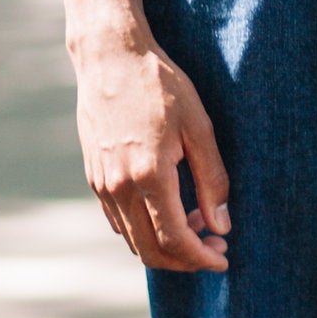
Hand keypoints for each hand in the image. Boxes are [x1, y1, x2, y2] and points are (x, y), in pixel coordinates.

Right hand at [75, 27, 229, 271]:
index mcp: (149, 176)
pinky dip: (145, 230)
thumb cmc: (159, 85)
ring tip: (197, 220)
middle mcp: (119, 187)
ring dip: (166, 245)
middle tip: (215, 244)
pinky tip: (168, 209)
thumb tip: (221, 224)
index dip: (202, 258)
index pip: (175, 240)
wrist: (109, 57)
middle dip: (186, 260)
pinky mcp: (93, 178)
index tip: (223, 259)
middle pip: (151, 252)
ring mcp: (101, 185)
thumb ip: (212, 180)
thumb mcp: (199, 127)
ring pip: (133, 240)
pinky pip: (119, 221)